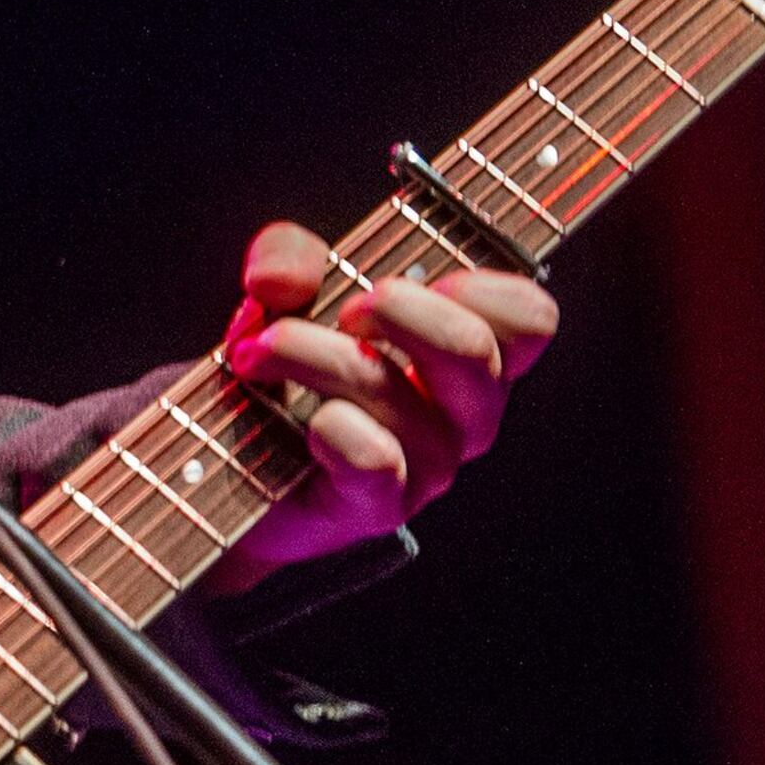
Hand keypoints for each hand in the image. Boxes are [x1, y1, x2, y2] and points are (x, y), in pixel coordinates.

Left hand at [215, 221, 555, 587]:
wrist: (235, 469)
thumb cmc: (286, 373)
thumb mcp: (284, 294)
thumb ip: (288, 258)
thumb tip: (279, 280)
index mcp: (469, 358)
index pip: (528, 319)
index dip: (479, 286)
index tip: (403, 280)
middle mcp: (463, 415)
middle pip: (472, 350)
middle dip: (394, 309)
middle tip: (342, 312)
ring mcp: (428, 466)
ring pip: (395, 394)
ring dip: (313, 355)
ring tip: (260, 352)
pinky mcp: (379, 506)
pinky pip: (375, 458)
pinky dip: (330, 425)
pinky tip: (301, 419)